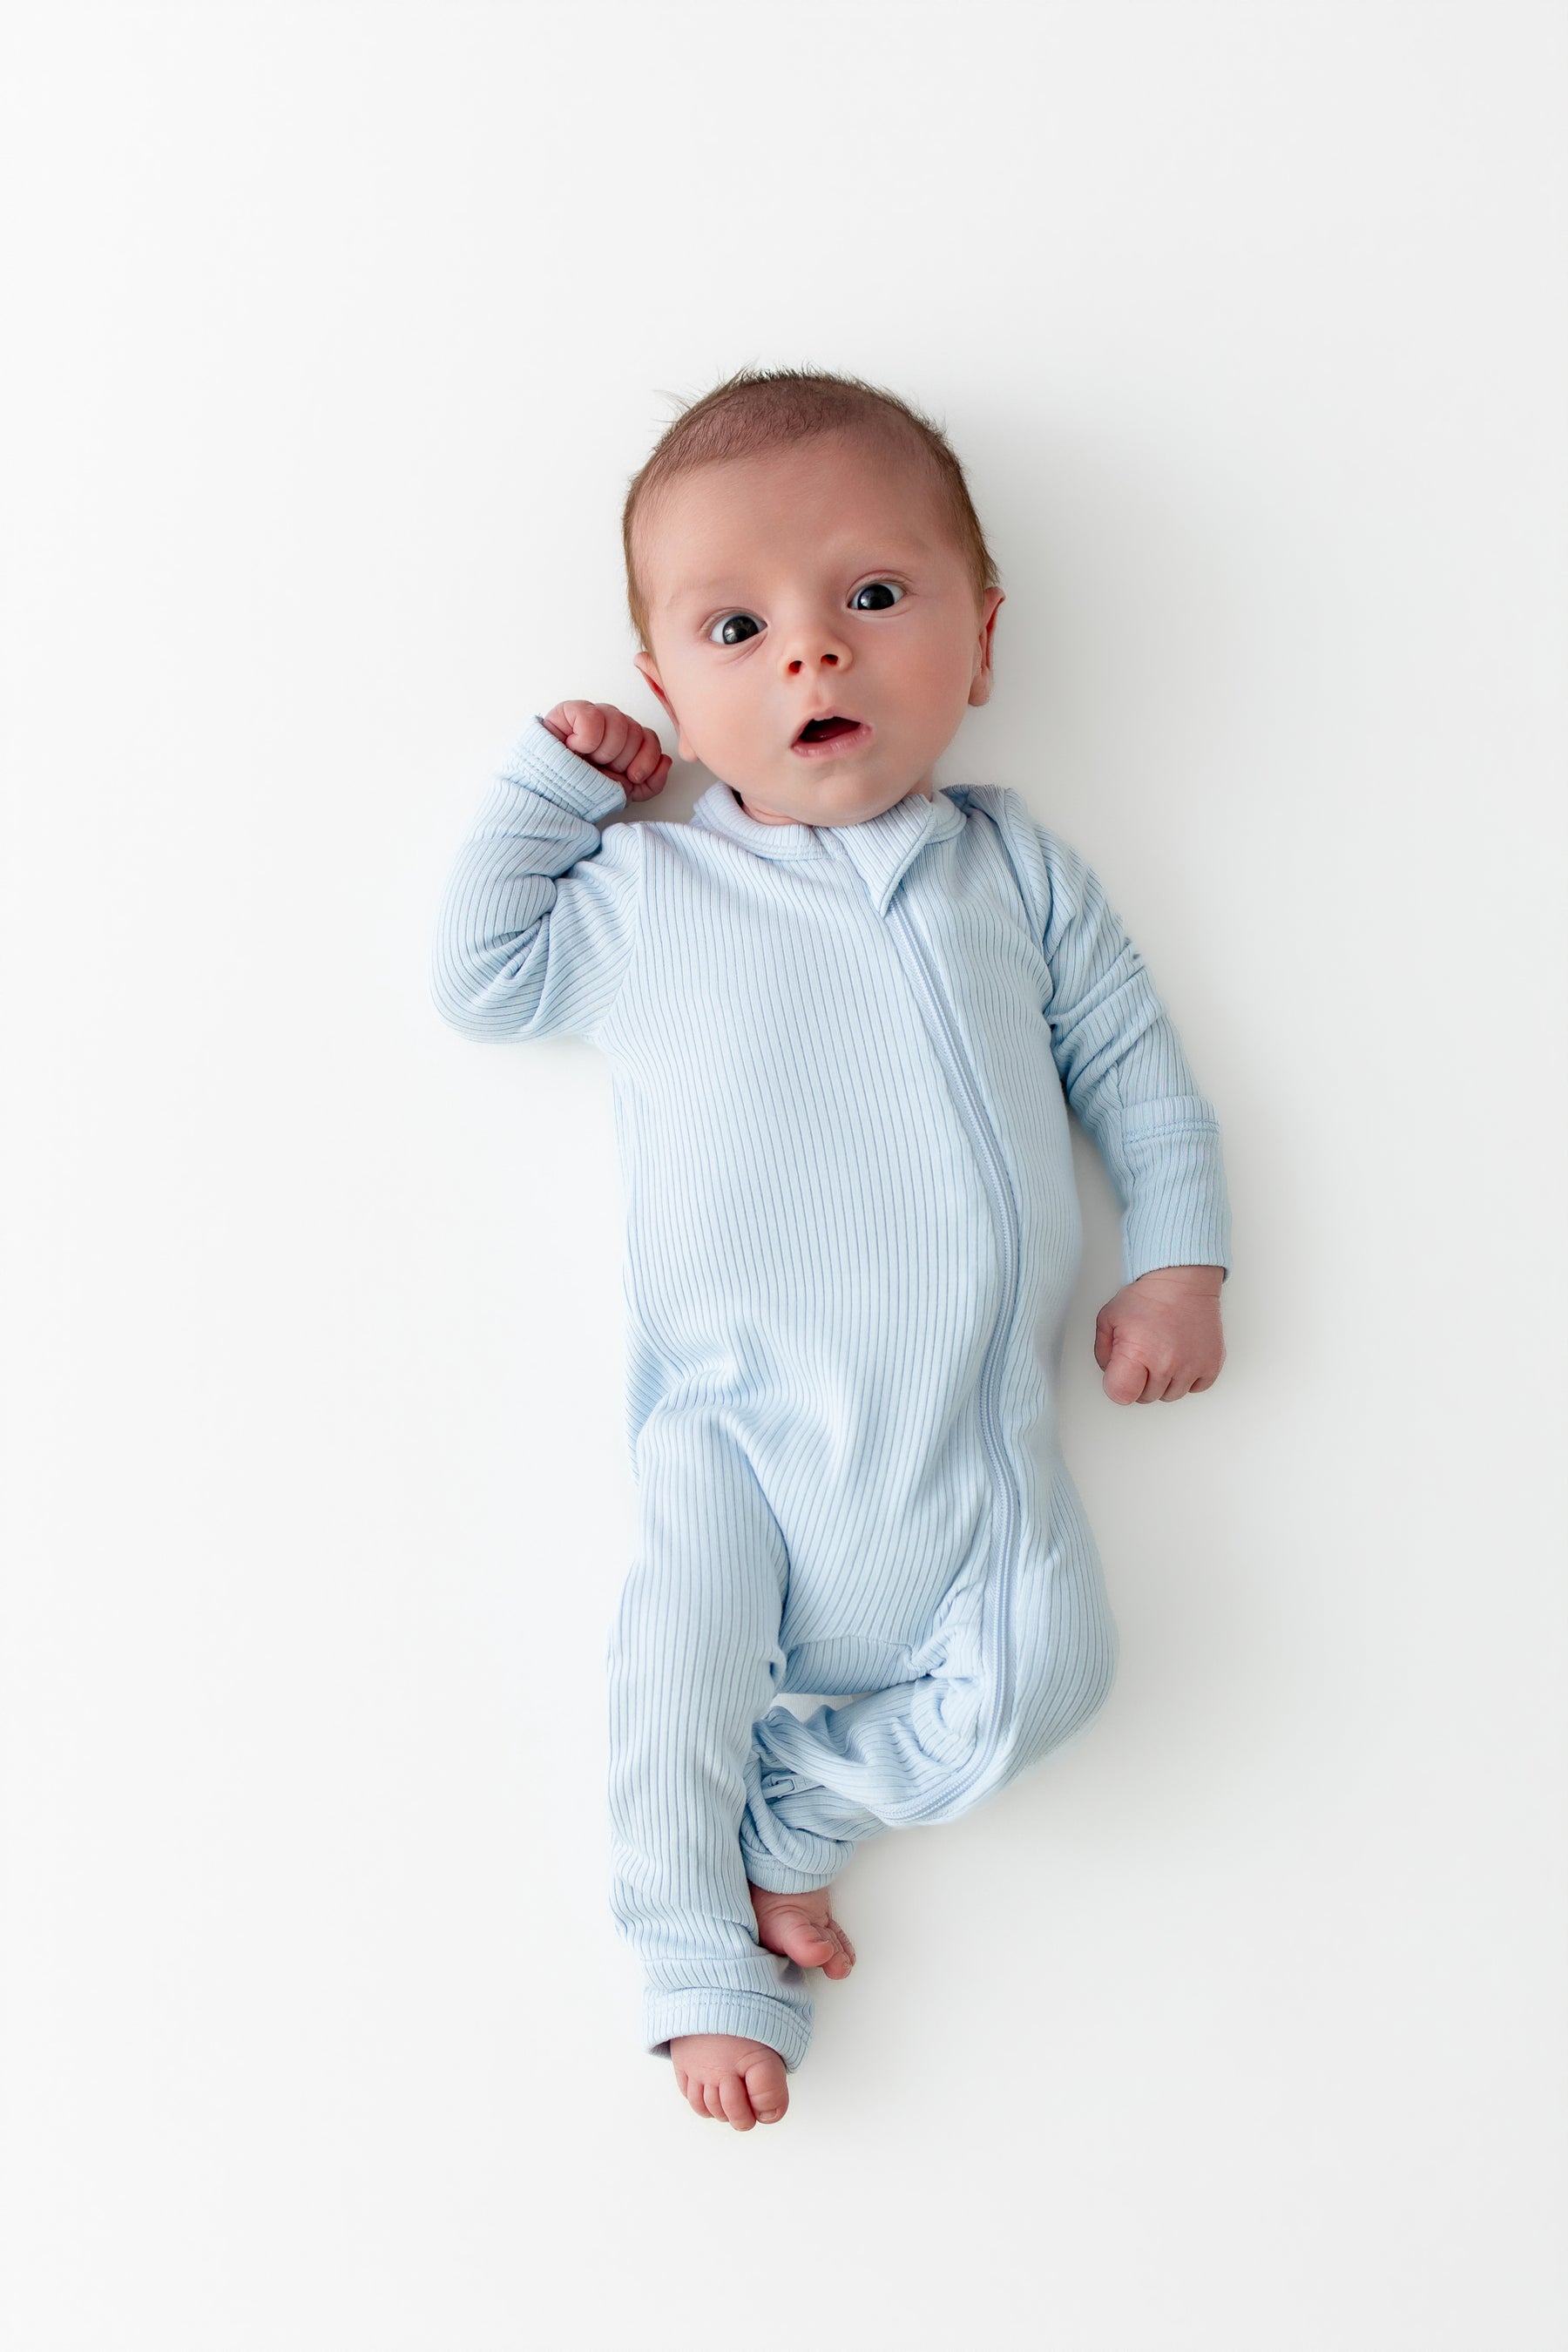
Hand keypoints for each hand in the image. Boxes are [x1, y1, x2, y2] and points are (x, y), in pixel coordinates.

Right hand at [541, 700, 670, 800]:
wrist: (551, 797)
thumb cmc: (584, 791)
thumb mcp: (625, 793)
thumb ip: (651, 782)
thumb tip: (666, 761)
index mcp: (626, 739)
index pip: (650, 738)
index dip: (643, 761)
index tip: (627, 777)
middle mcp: (611, 724)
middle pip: (636, 731)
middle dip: (621, 759)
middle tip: (602, 768)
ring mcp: (591, 715)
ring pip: (619, 723)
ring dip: (604, 751)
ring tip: (588, 760)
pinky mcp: (569, 711)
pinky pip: (593, 717)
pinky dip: (586, 740)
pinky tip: (575, 748)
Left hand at [1093, 1265, 1224, 1404]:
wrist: (1183, 1280)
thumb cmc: (1148, 1296)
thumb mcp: (1109, 1318)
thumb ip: (1103, 1352)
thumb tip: (1110, 1372)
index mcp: (1138, 1352)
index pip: (1122, 1395)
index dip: (1118, 1386)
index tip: (1121, 1374)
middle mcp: (1167, 1363)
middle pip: (1146, 1397)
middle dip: (1140, 1380)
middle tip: (1143, 1356)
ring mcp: (1192, 1366)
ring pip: (1171, 1395)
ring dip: (1164, 1381)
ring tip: (1162, 1353)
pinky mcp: (1211, 1364)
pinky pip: (1196, 1388)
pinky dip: (1188, 1378)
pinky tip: (1180, 1358)